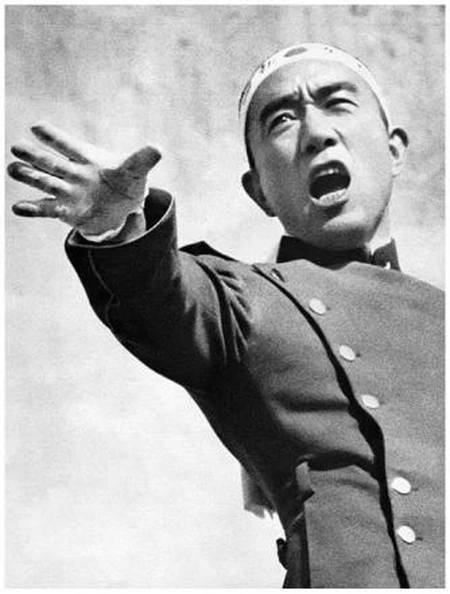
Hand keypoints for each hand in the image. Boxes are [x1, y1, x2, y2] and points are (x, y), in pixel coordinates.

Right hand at [8, 122, 160, 235]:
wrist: (122, 207)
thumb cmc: (125, 181)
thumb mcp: (136, 170)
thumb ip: (142, 159)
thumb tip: (158, 148)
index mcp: (87, 158)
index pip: (69, 145)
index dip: (54, 138)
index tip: (37, 127)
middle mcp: (73, 173)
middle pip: (51, 163)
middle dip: (35, 156)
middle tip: (17, 147)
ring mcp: (67, 192)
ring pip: (45, 183)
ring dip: (29, 178)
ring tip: (12, 169)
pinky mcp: (65, 211)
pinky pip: (47, 209)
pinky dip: (33, 209)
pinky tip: (18, 208)